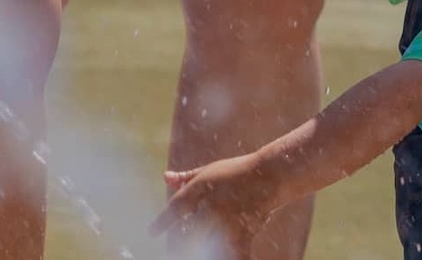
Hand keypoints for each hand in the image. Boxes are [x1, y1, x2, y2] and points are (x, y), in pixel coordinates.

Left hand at [149, 156, 276, 259]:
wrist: (270, 174)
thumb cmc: (237, 171)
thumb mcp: (209, 171)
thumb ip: (186, 178)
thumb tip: (165, 177)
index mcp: (200, 189)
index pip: (175, 208)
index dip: (161, 222)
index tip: (150, 234)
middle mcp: (211, 206)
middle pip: (189, 232)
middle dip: (179, 246)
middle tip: (171, 253)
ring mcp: (228, 220)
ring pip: (208, 245)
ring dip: (202, 252)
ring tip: (189, 256)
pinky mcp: (244, 231)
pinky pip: (237, 253)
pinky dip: (236, 258)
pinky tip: (224, 258)